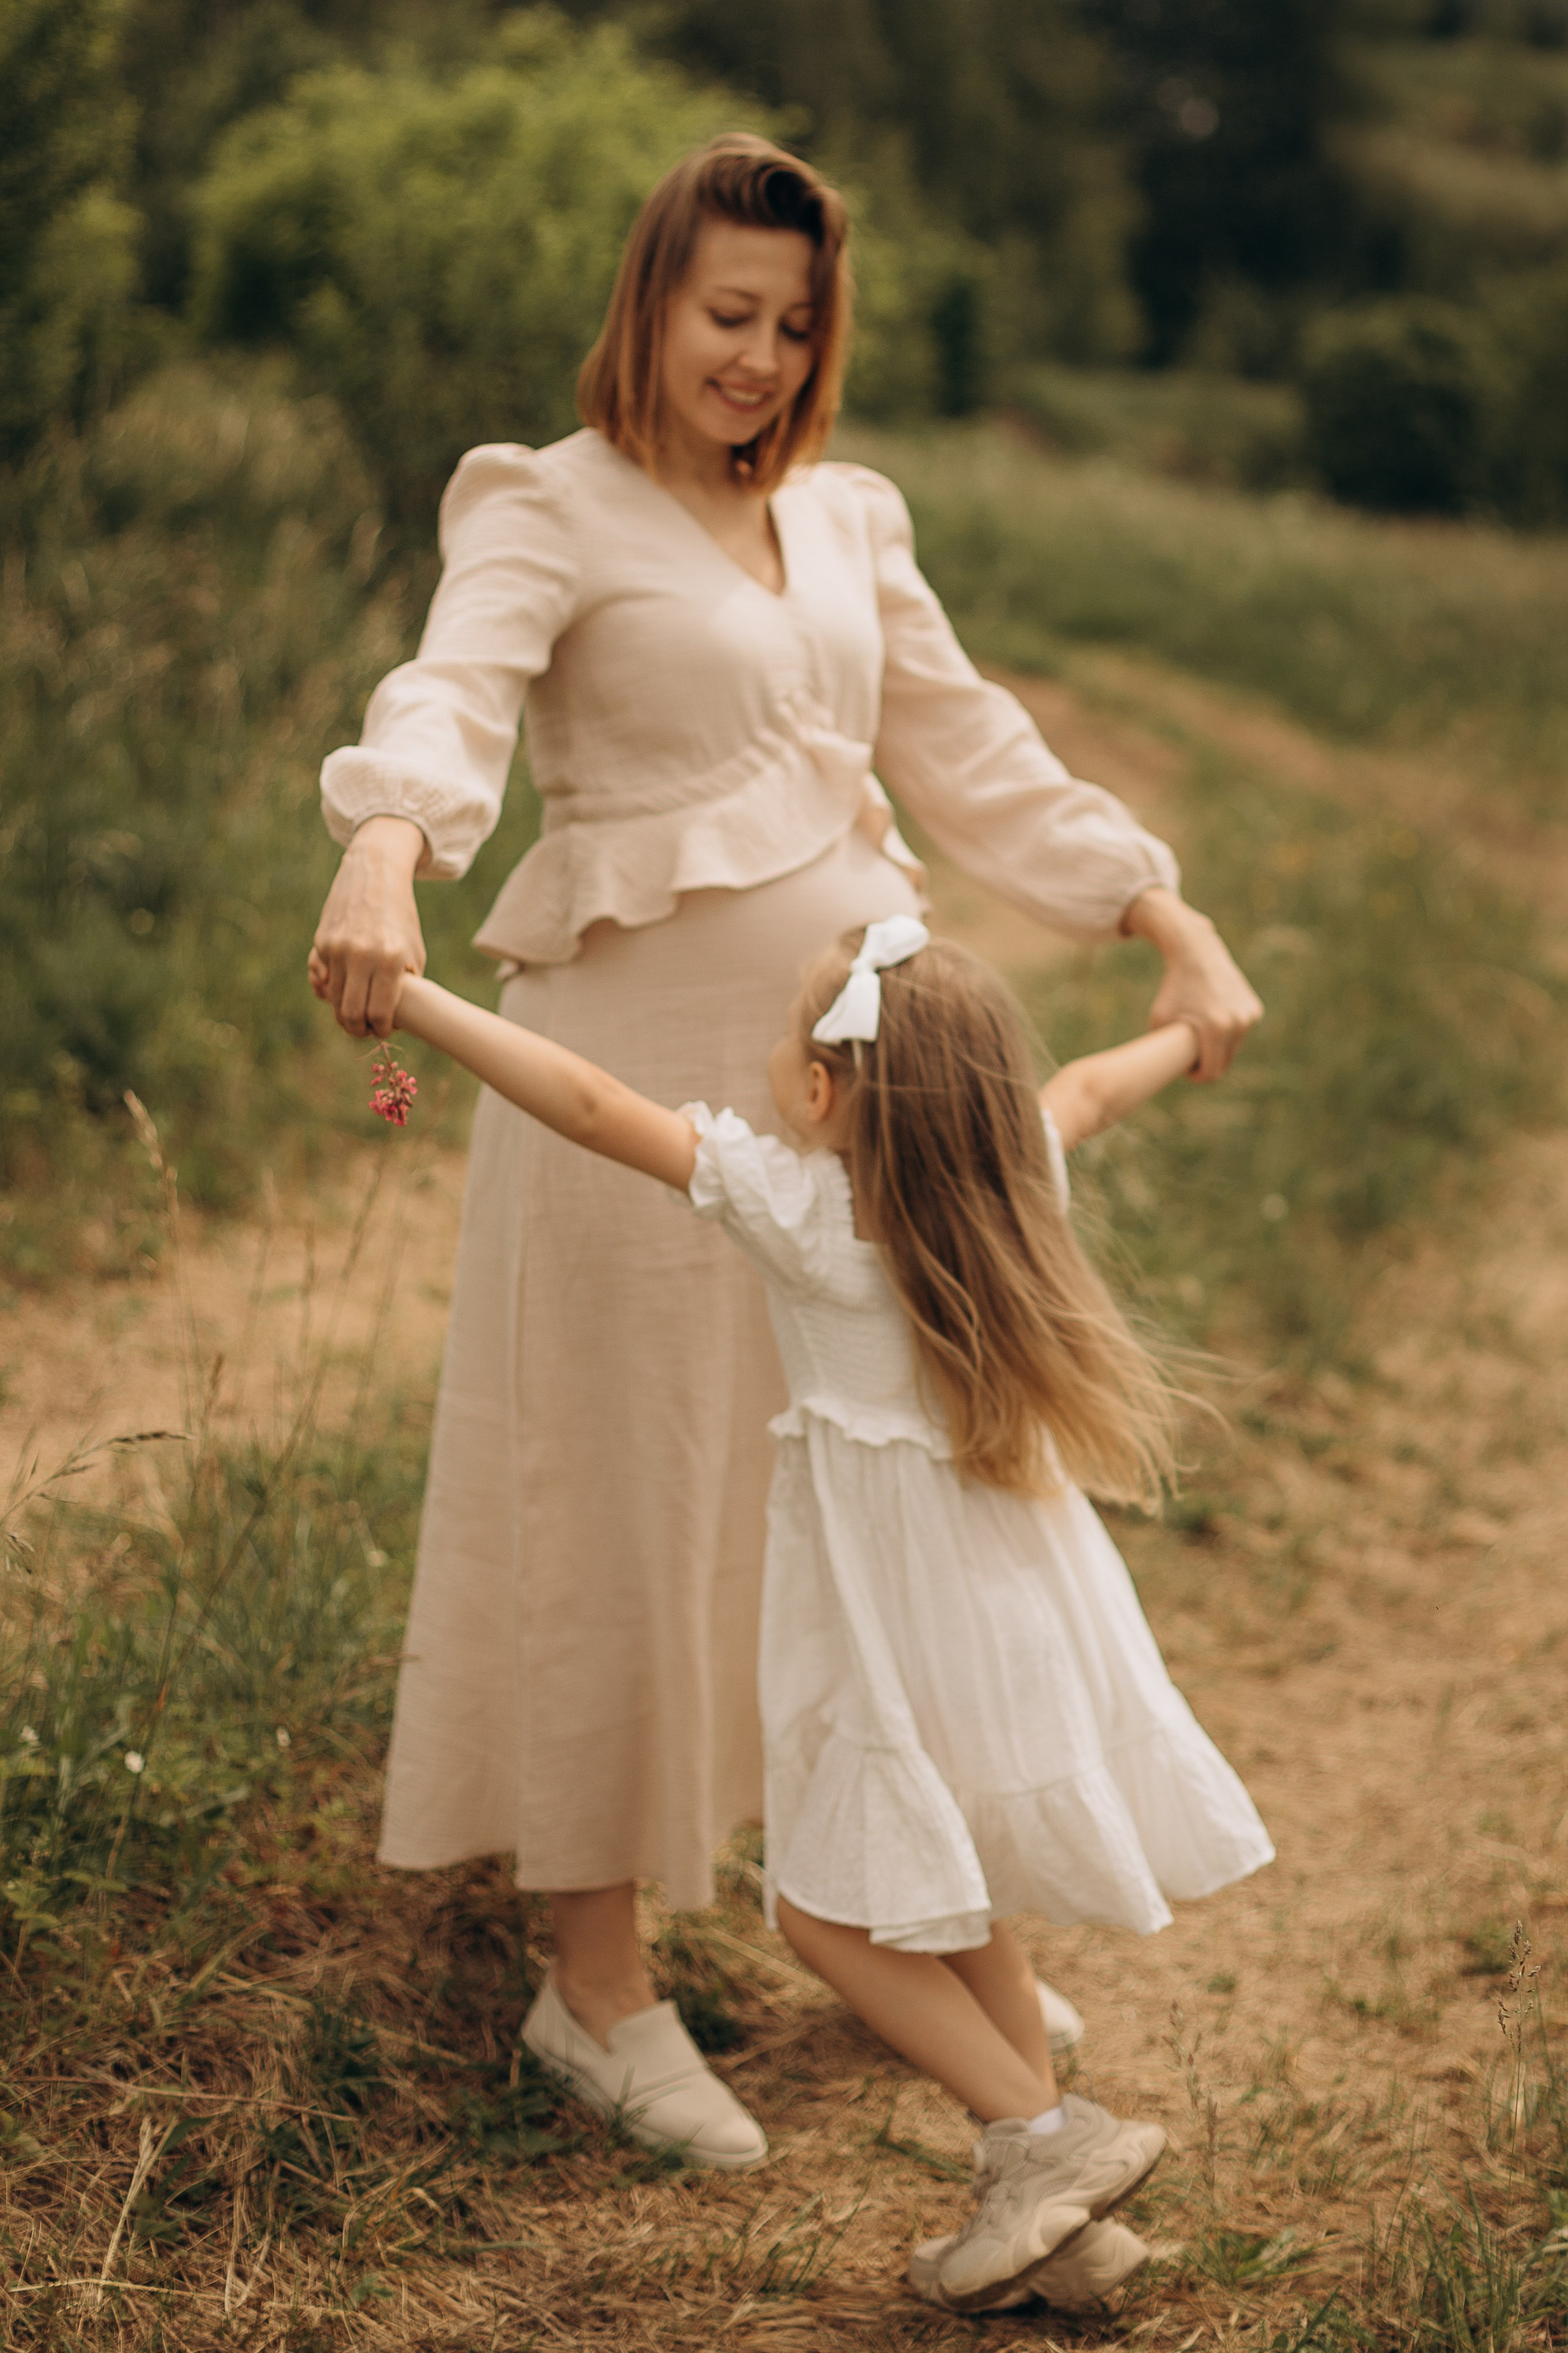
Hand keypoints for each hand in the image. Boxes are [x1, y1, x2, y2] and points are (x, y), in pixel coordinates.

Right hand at [308, 816, 428, 1037]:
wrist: (375, 874)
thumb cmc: (400, 917)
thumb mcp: (413, 950)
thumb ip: (405, 985)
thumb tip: (391, 1018)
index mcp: (390, 959)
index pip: (379, 1012)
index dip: (381, 1029)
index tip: (383, 1030)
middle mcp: (360, 954)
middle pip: (351, 1013)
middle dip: (358, 1029)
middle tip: (365, 1030)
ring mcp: (337, 948)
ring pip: (334, 999)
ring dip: (343, 1012)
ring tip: (356, 1014)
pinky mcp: (322, 942)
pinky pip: (324, 978)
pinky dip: (331, 989)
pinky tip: (343, 988)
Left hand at [1121, 887, 1261, 1082]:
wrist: (1196, 952)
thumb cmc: (1172, 987)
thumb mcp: (1157, 1020)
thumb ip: (1160, 1049)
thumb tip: (1159, 1073)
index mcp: (1216, 1029)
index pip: (1211, 1072)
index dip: (1196, 1076)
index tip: (1185, 1070)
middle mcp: (1238, 1023)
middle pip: (1224, 1064)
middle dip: (1208, 1065)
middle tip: (1191, 1055)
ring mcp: (1249, 1015)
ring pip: (1233, 1050)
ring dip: (1218, 1050)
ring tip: (1200, 1037)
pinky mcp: (1254, 1008)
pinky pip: (1240, 1033)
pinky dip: (1227, 1033)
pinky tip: (1213, 1020)